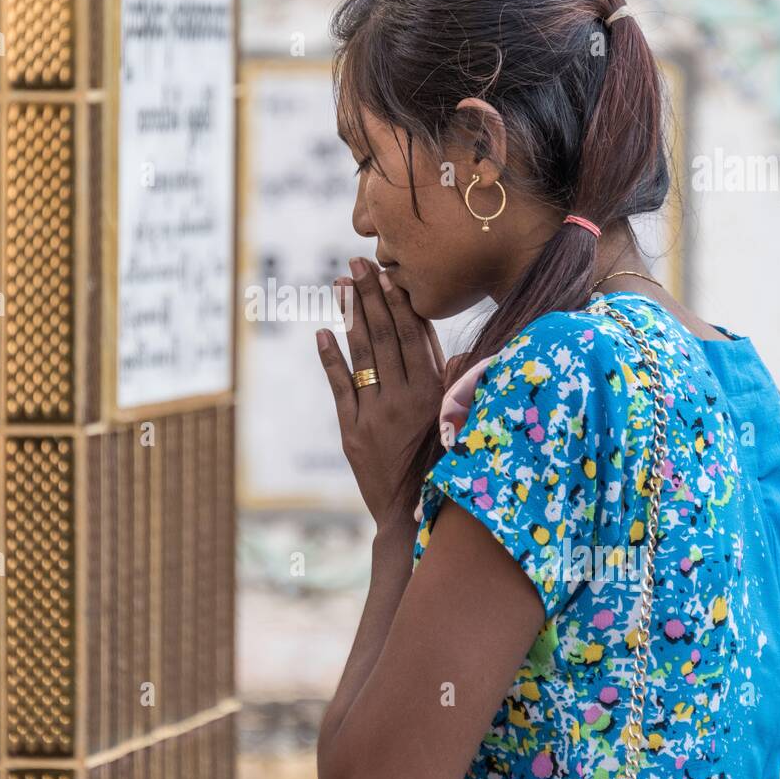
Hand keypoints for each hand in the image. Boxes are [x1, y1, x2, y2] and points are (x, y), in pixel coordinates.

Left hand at [316, 257, 446, 529]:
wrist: (414, 514)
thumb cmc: (444, 464)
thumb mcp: (458, 421)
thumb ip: (456, 384)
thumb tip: (457, 351)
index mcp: (436, 392)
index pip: (415, 335)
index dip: (399, 301)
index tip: (388, 273)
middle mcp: (407, 398)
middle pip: (386, 335)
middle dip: (371, 296)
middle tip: (357, 264)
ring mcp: (377, 414)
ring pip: (363, 355)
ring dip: (350, 316)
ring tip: (340, 286)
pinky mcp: (352, 431)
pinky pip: (340, 386)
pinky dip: (330, 358)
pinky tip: (321, 333)